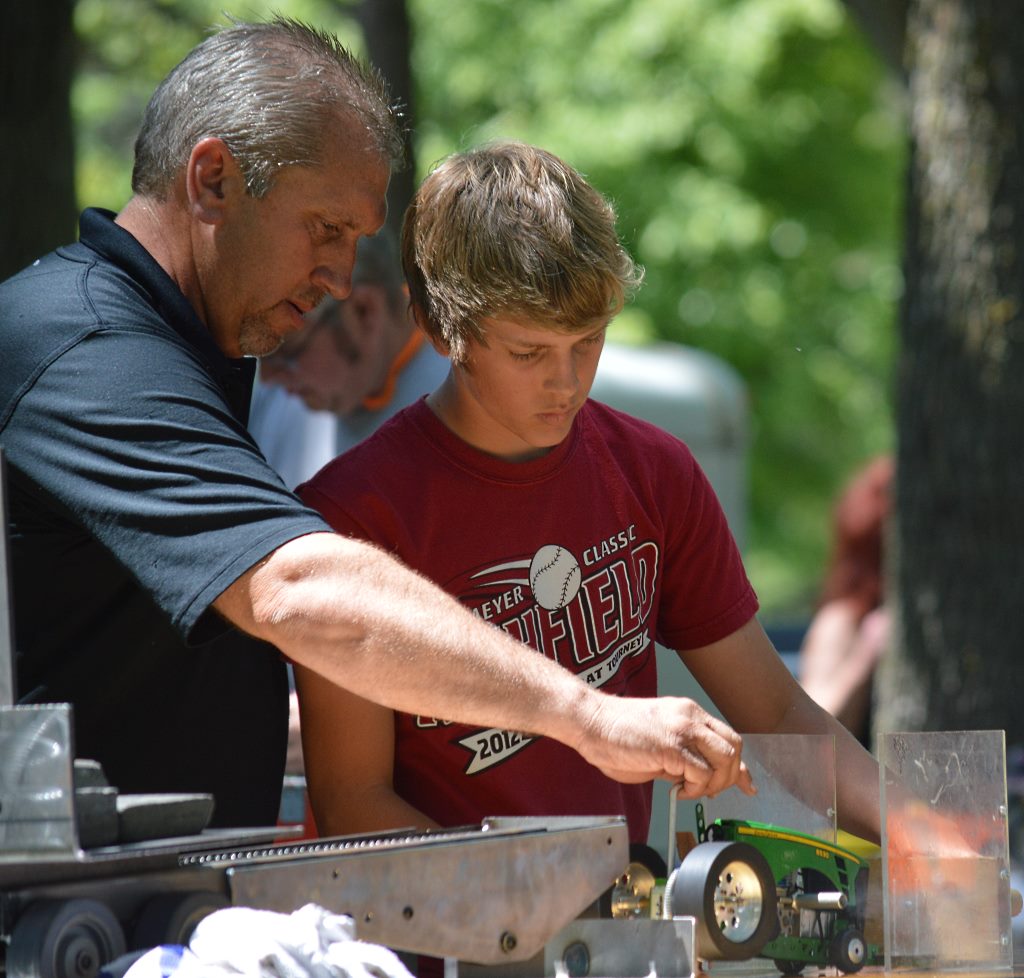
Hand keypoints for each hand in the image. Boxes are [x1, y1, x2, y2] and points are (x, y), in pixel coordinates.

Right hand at [575, 694, 755, 797]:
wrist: (590, 721)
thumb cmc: (615, 732)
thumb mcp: (659, 740)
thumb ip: (681, 755)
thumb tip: (696, 777)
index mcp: (688, 713)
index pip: (728, 738)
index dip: (740, 766)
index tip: (746, 785)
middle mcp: (690, 716)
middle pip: (733, 748)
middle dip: (729, 776)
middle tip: (711, 792)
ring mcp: (682, 729)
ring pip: (724, 759)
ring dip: (714, 783)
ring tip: (692, 790)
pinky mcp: (670, 746)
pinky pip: (701, 773)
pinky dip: (696, 788)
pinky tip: (678, 789)